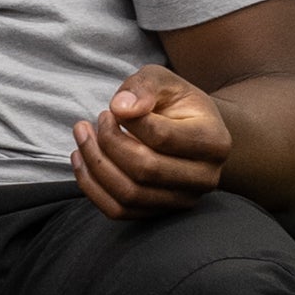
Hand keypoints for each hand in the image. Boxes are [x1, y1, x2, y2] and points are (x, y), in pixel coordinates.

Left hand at [70, 65, 231, 219]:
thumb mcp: (163, 81)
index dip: (128, 122)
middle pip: (146, 170)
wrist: (187, 132)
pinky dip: (92, 188)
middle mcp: (205, 177)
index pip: (162, 137)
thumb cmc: (174, 104)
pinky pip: (119, 211)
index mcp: (214, 141)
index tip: (110, 110)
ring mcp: (183, 200)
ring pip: (130, 194)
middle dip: (107, 144)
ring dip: (95, 166)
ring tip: (82, 138)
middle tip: (89, 123)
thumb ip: (144, 86)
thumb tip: (121, 108)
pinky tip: (81, 160)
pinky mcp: (160, 213)